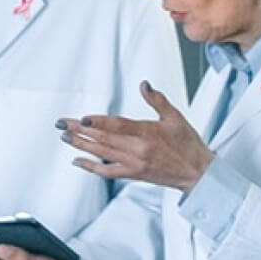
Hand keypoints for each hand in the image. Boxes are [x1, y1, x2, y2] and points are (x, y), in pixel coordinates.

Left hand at [59, 81, 212, 191]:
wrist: (196, 172)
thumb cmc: (187, 145)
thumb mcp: (175, 117)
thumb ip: (157, 100)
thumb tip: (144, 85)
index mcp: (148, 134)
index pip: (118, 126)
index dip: (98, 123)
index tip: (82, 119)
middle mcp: (138, 151)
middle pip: (104, 139)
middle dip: (81, 131)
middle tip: (64, 124)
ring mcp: (133, 164)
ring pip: (102, 154)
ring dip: (81, 145)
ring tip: (66, 137)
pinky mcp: (132, 174)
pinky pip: (107, 172)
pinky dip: (91, 167)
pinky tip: (78, 161)